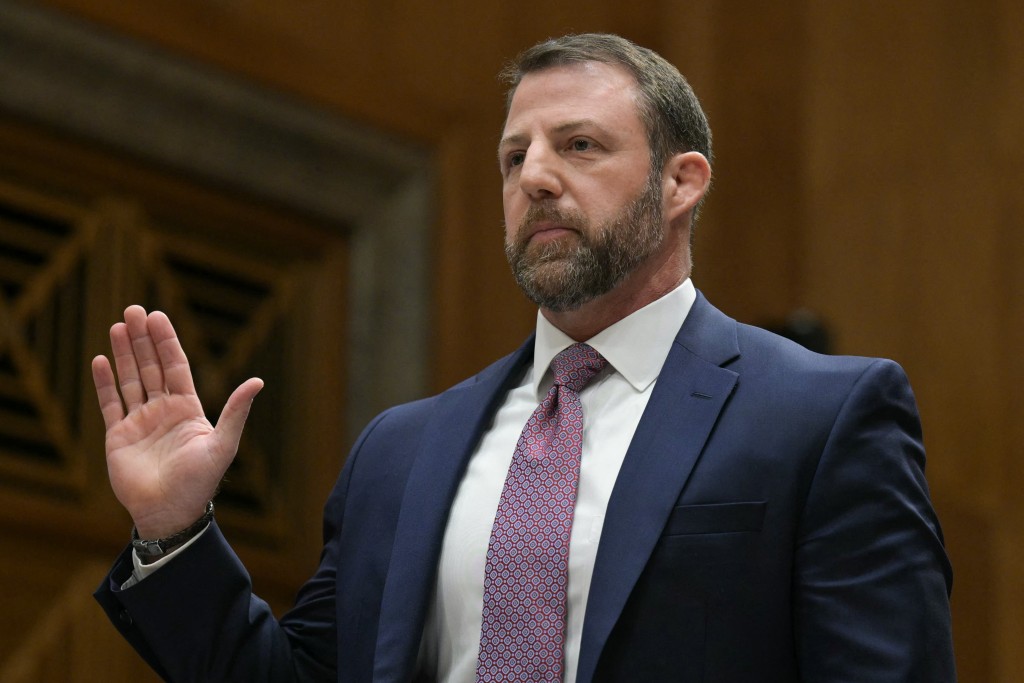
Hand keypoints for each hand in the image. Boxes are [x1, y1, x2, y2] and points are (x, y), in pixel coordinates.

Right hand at [92, 305, 263, 538]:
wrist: (170, 511)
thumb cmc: (200, 481)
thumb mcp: (223, 444)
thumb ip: (236, 411)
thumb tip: (257, 381)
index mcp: (188, 408)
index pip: (175, 366)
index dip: (166, 341)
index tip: (157, 316)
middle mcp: (163, 410)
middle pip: (150, 366)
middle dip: (142, 339)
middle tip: (133, 310)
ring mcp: (140, 422)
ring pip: (130, 379)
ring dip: (124, 353)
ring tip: (117, 325)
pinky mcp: (119, 436)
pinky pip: (110, 404)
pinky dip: (105, 382)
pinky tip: (101, 360)